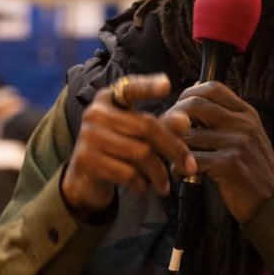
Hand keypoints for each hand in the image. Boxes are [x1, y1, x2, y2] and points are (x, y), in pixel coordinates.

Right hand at [61, 73, 195, 216]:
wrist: (83, 181)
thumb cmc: (116, 152)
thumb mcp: (138, 136)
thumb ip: (162, 127)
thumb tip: (185, 122)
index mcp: (108, 99)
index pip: (130, 88)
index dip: (148, 86)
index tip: (167, 85)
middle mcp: (95, 113)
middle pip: (146, 127)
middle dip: (173, 149)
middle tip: (189, 167)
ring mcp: (89, 136)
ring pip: (140, 153)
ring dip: (159, 174)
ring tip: (165, 186)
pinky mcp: (87, 159)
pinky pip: (127, 173)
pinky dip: (142, 185)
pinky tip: (144, 189)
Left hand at [170, 81, 273, 222]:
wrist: (271, 200)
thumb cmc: (252, 167)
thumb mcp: (246, 134)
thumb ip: (224, 116)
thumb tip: (194, 91)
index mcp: (246, 113)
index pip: (212, 88)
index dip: (188, 93)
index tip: (177, 108)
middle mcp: (243, 124)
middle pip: (195, 105)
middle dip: (173, 117)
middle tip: (166, 132)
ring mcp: (237, 143)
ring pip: (188, 134)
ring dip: (172, 148)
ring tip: (173, 158)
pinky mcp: (228, 164)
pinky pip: (190, 159)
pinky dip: (178, 168)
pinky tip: (180, 174)